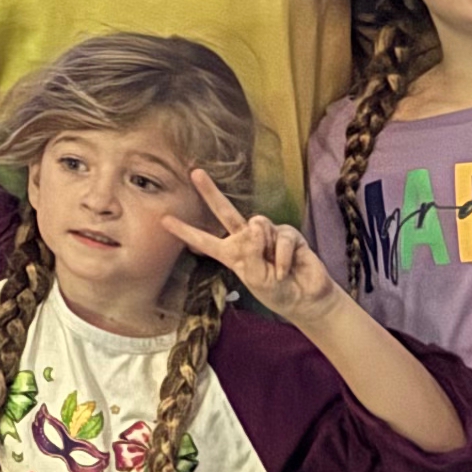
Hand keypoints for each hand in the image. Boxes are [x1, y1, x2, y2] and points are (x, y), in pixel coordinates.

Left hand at [162, 170, 332, 321]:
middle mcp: (247, 239)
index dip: (185, 231)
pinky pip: (280, 237)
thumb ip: (250, 253)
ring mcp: (267, 234)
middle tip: (195, 173)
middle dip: (210, 192)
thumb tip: (255, 224)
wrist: (306, 298)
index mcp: (232, 254)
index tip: (165, 220)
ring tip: (275, 269)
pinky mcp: (287, 233)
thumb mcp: (256, 279)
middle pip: (225, 211)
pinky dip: (282, 257)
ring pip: (258, 225)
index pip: (205, 241)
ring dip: (265, 249)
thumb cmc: (278, 292)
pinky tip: (286, 269)